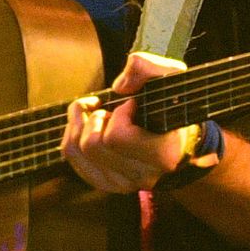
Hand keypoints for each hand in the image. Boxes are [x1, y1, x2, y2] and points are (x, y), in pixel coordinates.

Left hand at [62, 51, 197, 194]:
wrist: (178, 135)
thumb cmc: (172, 104)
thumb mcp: (170, 76)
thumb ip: (147, 67)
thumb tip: (118, 87)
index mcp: (162, 155)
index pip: (117, 137)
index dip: (119, 113)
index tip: (132, 104)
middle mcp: (142, 176)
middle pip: (92, 144)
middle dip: (95, 118)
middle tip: (111, 110)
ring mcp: (122, 184)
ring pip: (77, 149)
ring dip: (81, 124)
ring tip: (100, 115)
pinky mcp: (105, 183)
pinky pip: (71, 155)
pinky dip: (74, 133)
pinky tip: (90, 125)